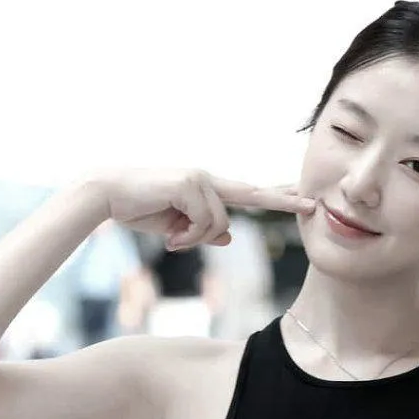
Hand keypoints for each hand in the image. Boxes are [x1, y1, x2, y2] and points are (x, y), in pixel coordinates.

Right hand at [95, 169, 314, 249]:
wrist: (107, 195)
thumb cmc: (138, 209)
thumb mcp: (175, 227)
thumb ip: (202, 230)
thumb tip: (228, 236)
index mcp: (206, 187)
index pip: (248, 192)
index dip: (275, 195)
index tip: (300, 197)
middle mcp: (207, 179)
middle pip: (252, 194)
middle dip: (282, 201)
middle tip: (311, 205)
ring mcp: (200, 179)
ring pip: (220, 223)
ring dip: (197, 240)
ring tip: (173, 240)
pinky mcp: (190, 183)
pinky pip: (204, 221)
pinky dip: (187, 236)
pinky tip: (169, 237)